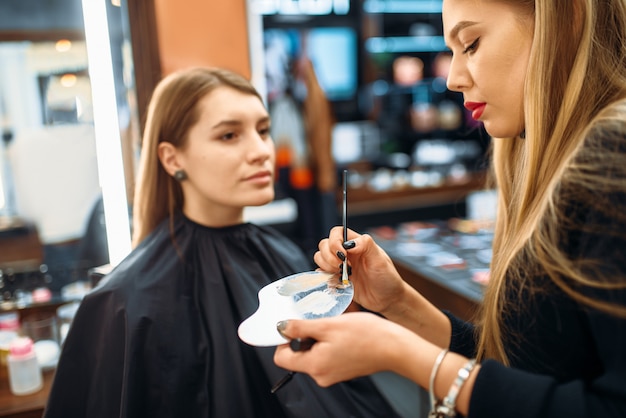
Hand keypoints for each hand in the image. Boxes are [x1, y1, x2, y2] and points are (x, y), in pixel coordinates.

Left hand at [274, 312, 414, 386]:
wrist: (394, 347)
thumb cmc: (366, 335)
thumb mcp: (328, 325)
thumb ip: (301, 327)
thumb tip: (281, 328)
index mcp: (314, 366)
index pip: (281, 358)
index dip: (283, 340)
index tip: (294, 325)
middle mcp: (321, 375)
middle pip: (297, 355)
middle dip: (305, 337)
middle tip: (320, 323)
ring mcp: (332, 374)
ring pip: (313, 353)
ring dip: (319, 338)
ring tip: (335, 327)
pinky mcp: (342, 370)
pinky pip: (326, 355)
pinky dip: (329, 343)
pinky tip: (343, 334)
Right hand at [314, 226, 408, 314]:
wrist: (387, 300)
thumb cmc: (387, 279)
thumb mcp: (380, 260)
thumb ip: (366, 246)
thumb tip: (350, 243)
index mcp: (357, 244)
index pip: (337, 232)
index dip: (334, 241)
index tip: (342, 254)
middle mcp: (346, 253)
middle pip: (324, 244)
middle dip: (329, 256)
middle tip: (342, 267)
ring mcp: (340, 266)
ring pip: (320, 257)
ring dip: (326, 266)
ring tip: (341, 274)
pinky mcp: (337, 279)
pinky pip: (322, 273)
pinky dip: (324, 276)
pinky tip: (338, 281)